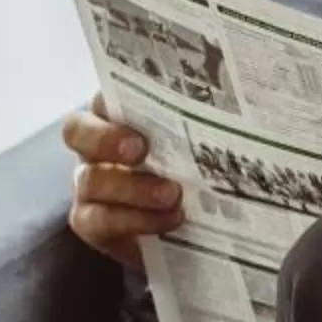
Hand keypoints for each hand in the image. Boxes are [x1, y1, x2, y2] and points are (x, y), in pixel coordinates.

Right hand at [62, 92, 182, 266]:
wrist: (187, 227)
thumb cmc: (193, 170)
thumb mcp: (197, 143)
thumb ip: (199, 123)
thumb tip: (244, 94)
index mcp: (116, 116)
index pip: (102, 95)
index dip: (113, 94)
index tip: (143, 100)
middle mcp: (94, 146)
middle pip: (76, 130)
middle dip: (105, 138)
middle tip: (140, 148)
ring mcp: (88, 185)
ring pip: (90, 180)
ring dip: (132, 188)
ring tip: (172, 195)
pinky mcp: (91, 223)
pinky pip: (100, 221)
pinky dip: (137, 220)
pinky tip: (171, 219)